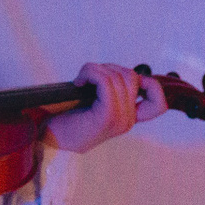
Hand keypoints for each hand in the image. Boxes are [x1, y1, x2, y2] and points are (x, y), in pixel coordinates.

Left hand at [43, 62, 168, 153]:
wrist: (46, 137)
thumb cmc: (65, 118)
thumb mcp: (93, 104)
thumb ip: (110, 91)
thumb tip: (116, 70)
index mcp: (128, 119)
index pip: (159, 103)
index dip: (151, 85)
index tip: (124, 81)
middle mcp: (128, 121)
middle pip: (132, 77)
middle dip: (108, 68)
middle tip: (88, 77)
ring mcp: (119, 120)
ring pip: (117, 76)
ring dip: (95, 70)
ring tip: (81, 80)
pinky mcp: (106, 116)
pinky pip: (105, 82)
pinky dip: (90, 74)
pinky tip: (78, 82)